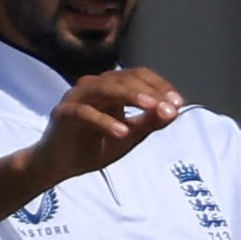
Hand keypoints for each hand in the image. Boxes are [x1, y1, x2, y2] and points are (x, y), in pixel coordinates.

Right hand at [30, 67, 185, 185]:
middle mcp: (93, 87)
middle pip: (123, 78)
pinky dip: (105, 121)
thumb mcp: (130, 135)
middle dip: (150, 91)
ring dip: (130, 96)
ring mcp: (76, 98)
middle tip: (169, 105)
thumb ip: (150, 122)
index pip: (137, 75)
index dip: (159, 85)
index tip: (178, 102)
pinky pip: (84, 112)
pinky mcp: (63, 113)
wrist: (62, 164)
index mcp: (111, 89)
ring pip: (104, 88)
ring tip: (151, 108)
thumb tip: (174, 110)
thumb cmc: (96, 145)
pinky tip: (122, 132)